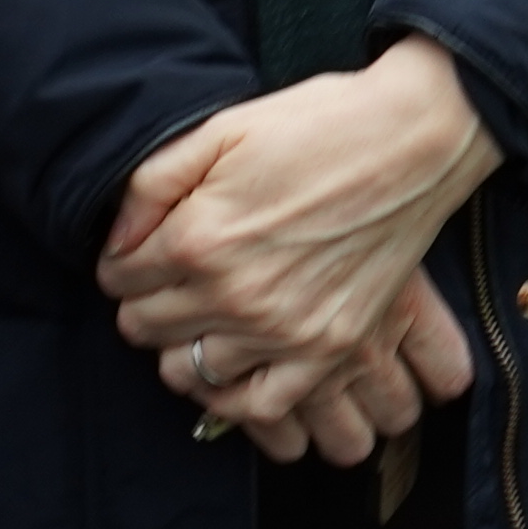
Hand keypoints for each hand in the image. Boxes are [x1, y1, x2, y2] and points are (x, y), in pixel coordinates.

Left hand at [102, 38, 502, 445]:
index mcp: (198, 237)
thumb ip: (152, 184)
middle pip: (147, 327)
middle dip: (144, 302)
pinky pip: (259, 404)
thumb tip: (117, 238)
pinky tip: (230, 366)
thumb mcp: (219, 130)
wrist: (411, 141)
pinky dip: (234, 395)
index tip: (135, 253)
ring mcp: (283, 329)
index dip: (120, 262)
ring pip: (190, 370)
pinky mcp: (328, 348)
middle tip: (164, 282)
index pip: (120, 277)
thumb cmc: (315, 124)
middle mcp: (233, 294)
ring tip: (196, 317)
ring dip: (182, 345)